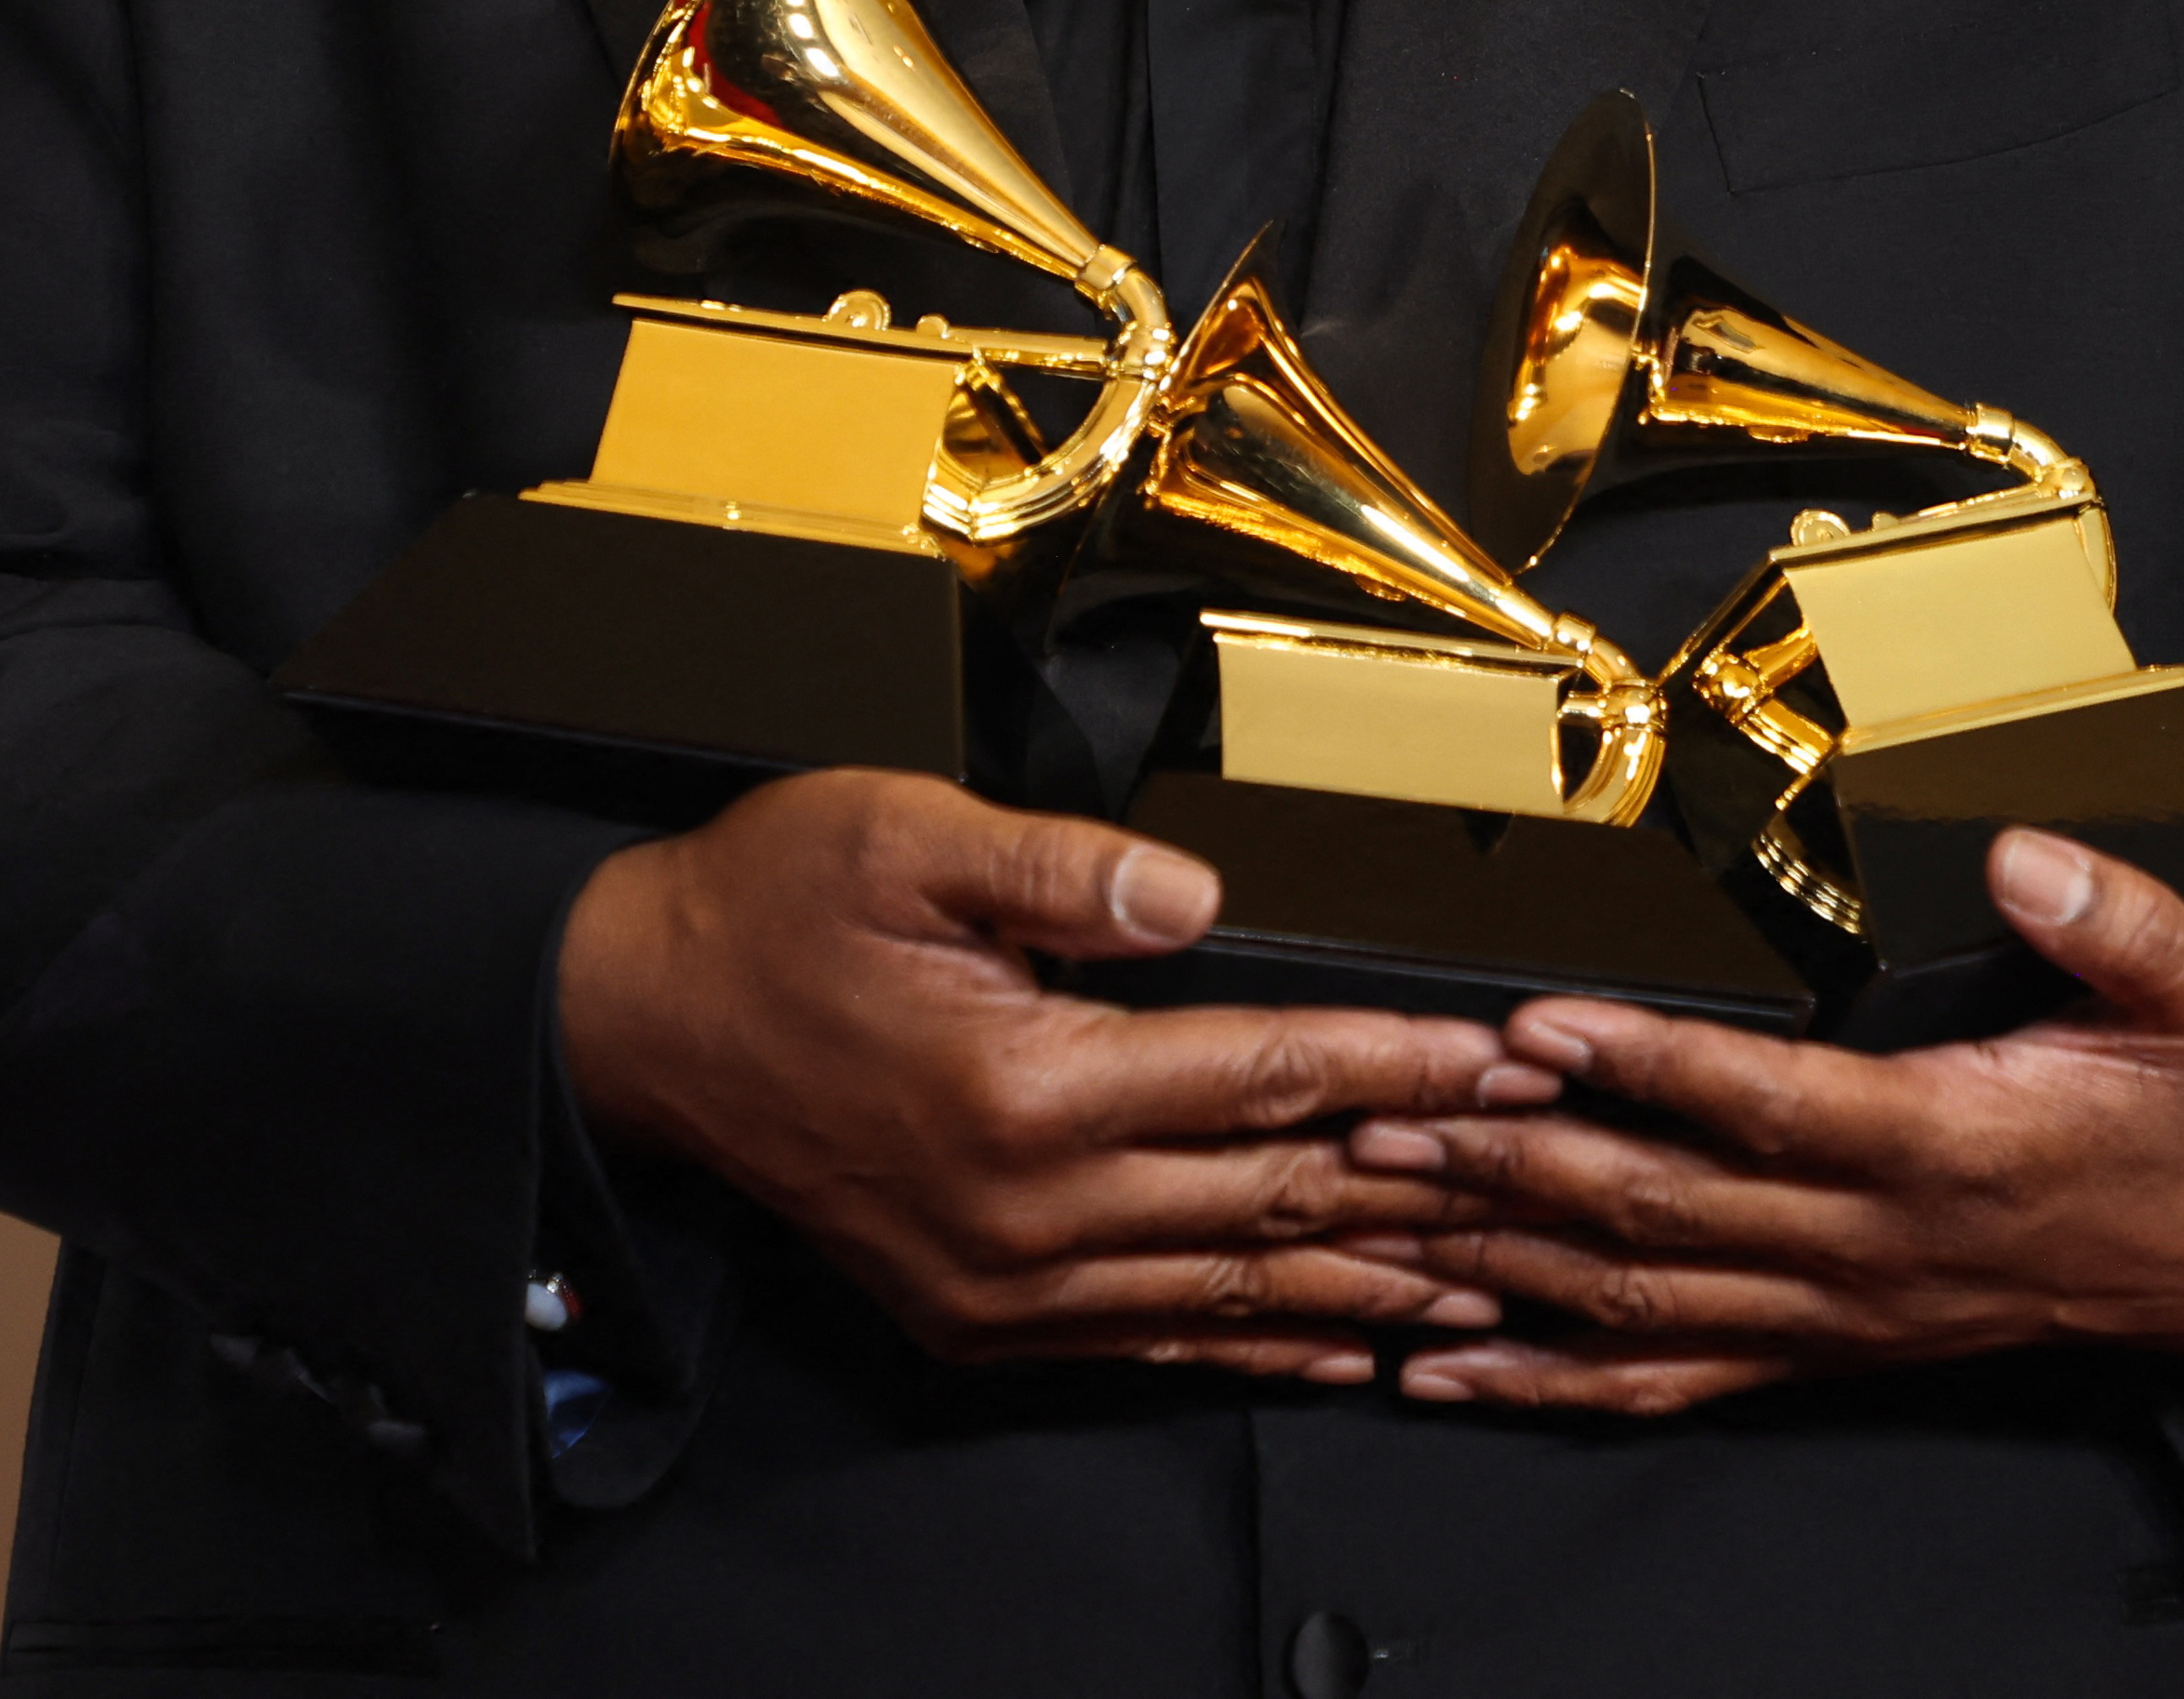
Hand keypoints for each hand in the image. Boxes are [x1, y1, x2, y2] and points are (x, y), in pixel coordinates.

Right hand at [556, 768, 1549, 1384]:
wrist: (640, 1022)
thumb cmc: (769, 910)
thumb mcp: (906, 836)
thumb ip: (1067, 873)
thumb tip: (1198, 895)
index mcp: (1024, 1086)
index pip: (1266, 1076)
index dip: (1401, 1068)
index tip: (1504, 1060)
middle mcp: (1024, 1209)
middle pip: (1272, 1200)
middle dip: (1422, 1186)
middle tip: (1543, 1178)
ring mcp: (1000, 1283)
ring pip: (1226, 1289)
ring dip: (1363, 1288)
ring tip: (1484, 1280)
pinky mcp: (975, 1315)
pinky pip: (1147, 1341)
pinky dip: (1253, 1345)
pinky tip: (1333, 1346)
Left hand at [1347, 827, 2183, 1414]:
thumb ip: (2123, 920)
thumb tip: (2023, 854)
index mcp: (1958, 1146)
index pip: (1773, 1105)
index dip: (1651, 1067)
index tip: (1540, 1023)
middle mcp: (1883, 1245)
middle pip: (1669, 1214)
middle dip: (1517, 1163)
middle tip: (1390, 1115)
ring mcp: (1850, 1311)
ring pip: (1645, 1302)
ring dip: (1503, 1261)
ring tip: (1381, 1214)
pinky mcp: (1837, 1345)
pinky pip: (1675, 1378)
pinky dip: (1551, 1383)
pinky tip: (1447, 1373)